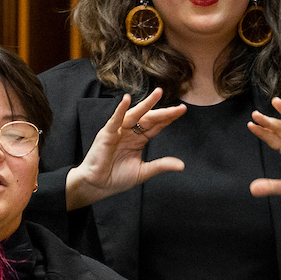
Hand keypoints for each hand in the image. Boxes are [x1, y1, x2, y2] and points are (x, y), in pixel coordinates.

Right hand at [65, 88, 185, 209]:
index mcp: (138, 139)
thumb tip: (181, 165)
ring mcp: (118, 131)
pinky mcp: (106, 134)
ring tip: (158, 93)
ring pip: (134, 115)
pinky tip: (126, 100)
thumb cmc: (116, 178)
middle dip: (164, 112)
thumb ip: (161, 165)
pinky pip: (114, 120)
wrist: (98, 186)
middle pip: (149, 118)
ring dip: (146, 104)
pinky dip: (120, 110)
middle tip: (179, 107)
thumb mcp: (143, 171)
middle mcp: (129, 132)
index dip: (168, 118)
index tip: (182, 110)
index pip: (156, 126)